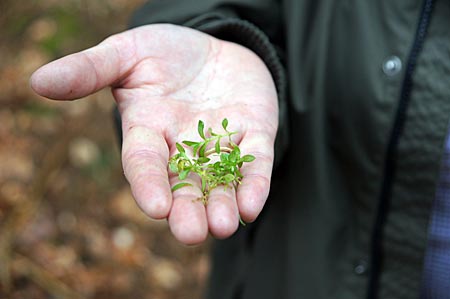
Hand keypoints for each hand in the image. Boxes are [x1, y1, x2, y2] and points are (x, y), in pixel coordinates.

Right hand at [30, 24, 277, 244]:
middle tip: (191, 234)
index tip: (156, 207)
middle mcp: (184, 147)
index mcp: (149, 132)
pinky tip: (253, 205)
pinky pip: (255, 162)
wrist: (212, 47)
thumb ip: (90, 69)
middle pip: (184, 185)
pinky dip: (255, 183)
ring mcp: (221, 144)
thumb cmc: (165, 53)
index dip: (148, 184)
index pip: (145, 163)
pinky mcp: (254, 134)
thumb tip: (39, 81)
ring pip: (221, 181)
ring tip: (223, 226)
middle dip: (188, 211)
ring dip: (223, 204)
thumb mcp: (126, 53)